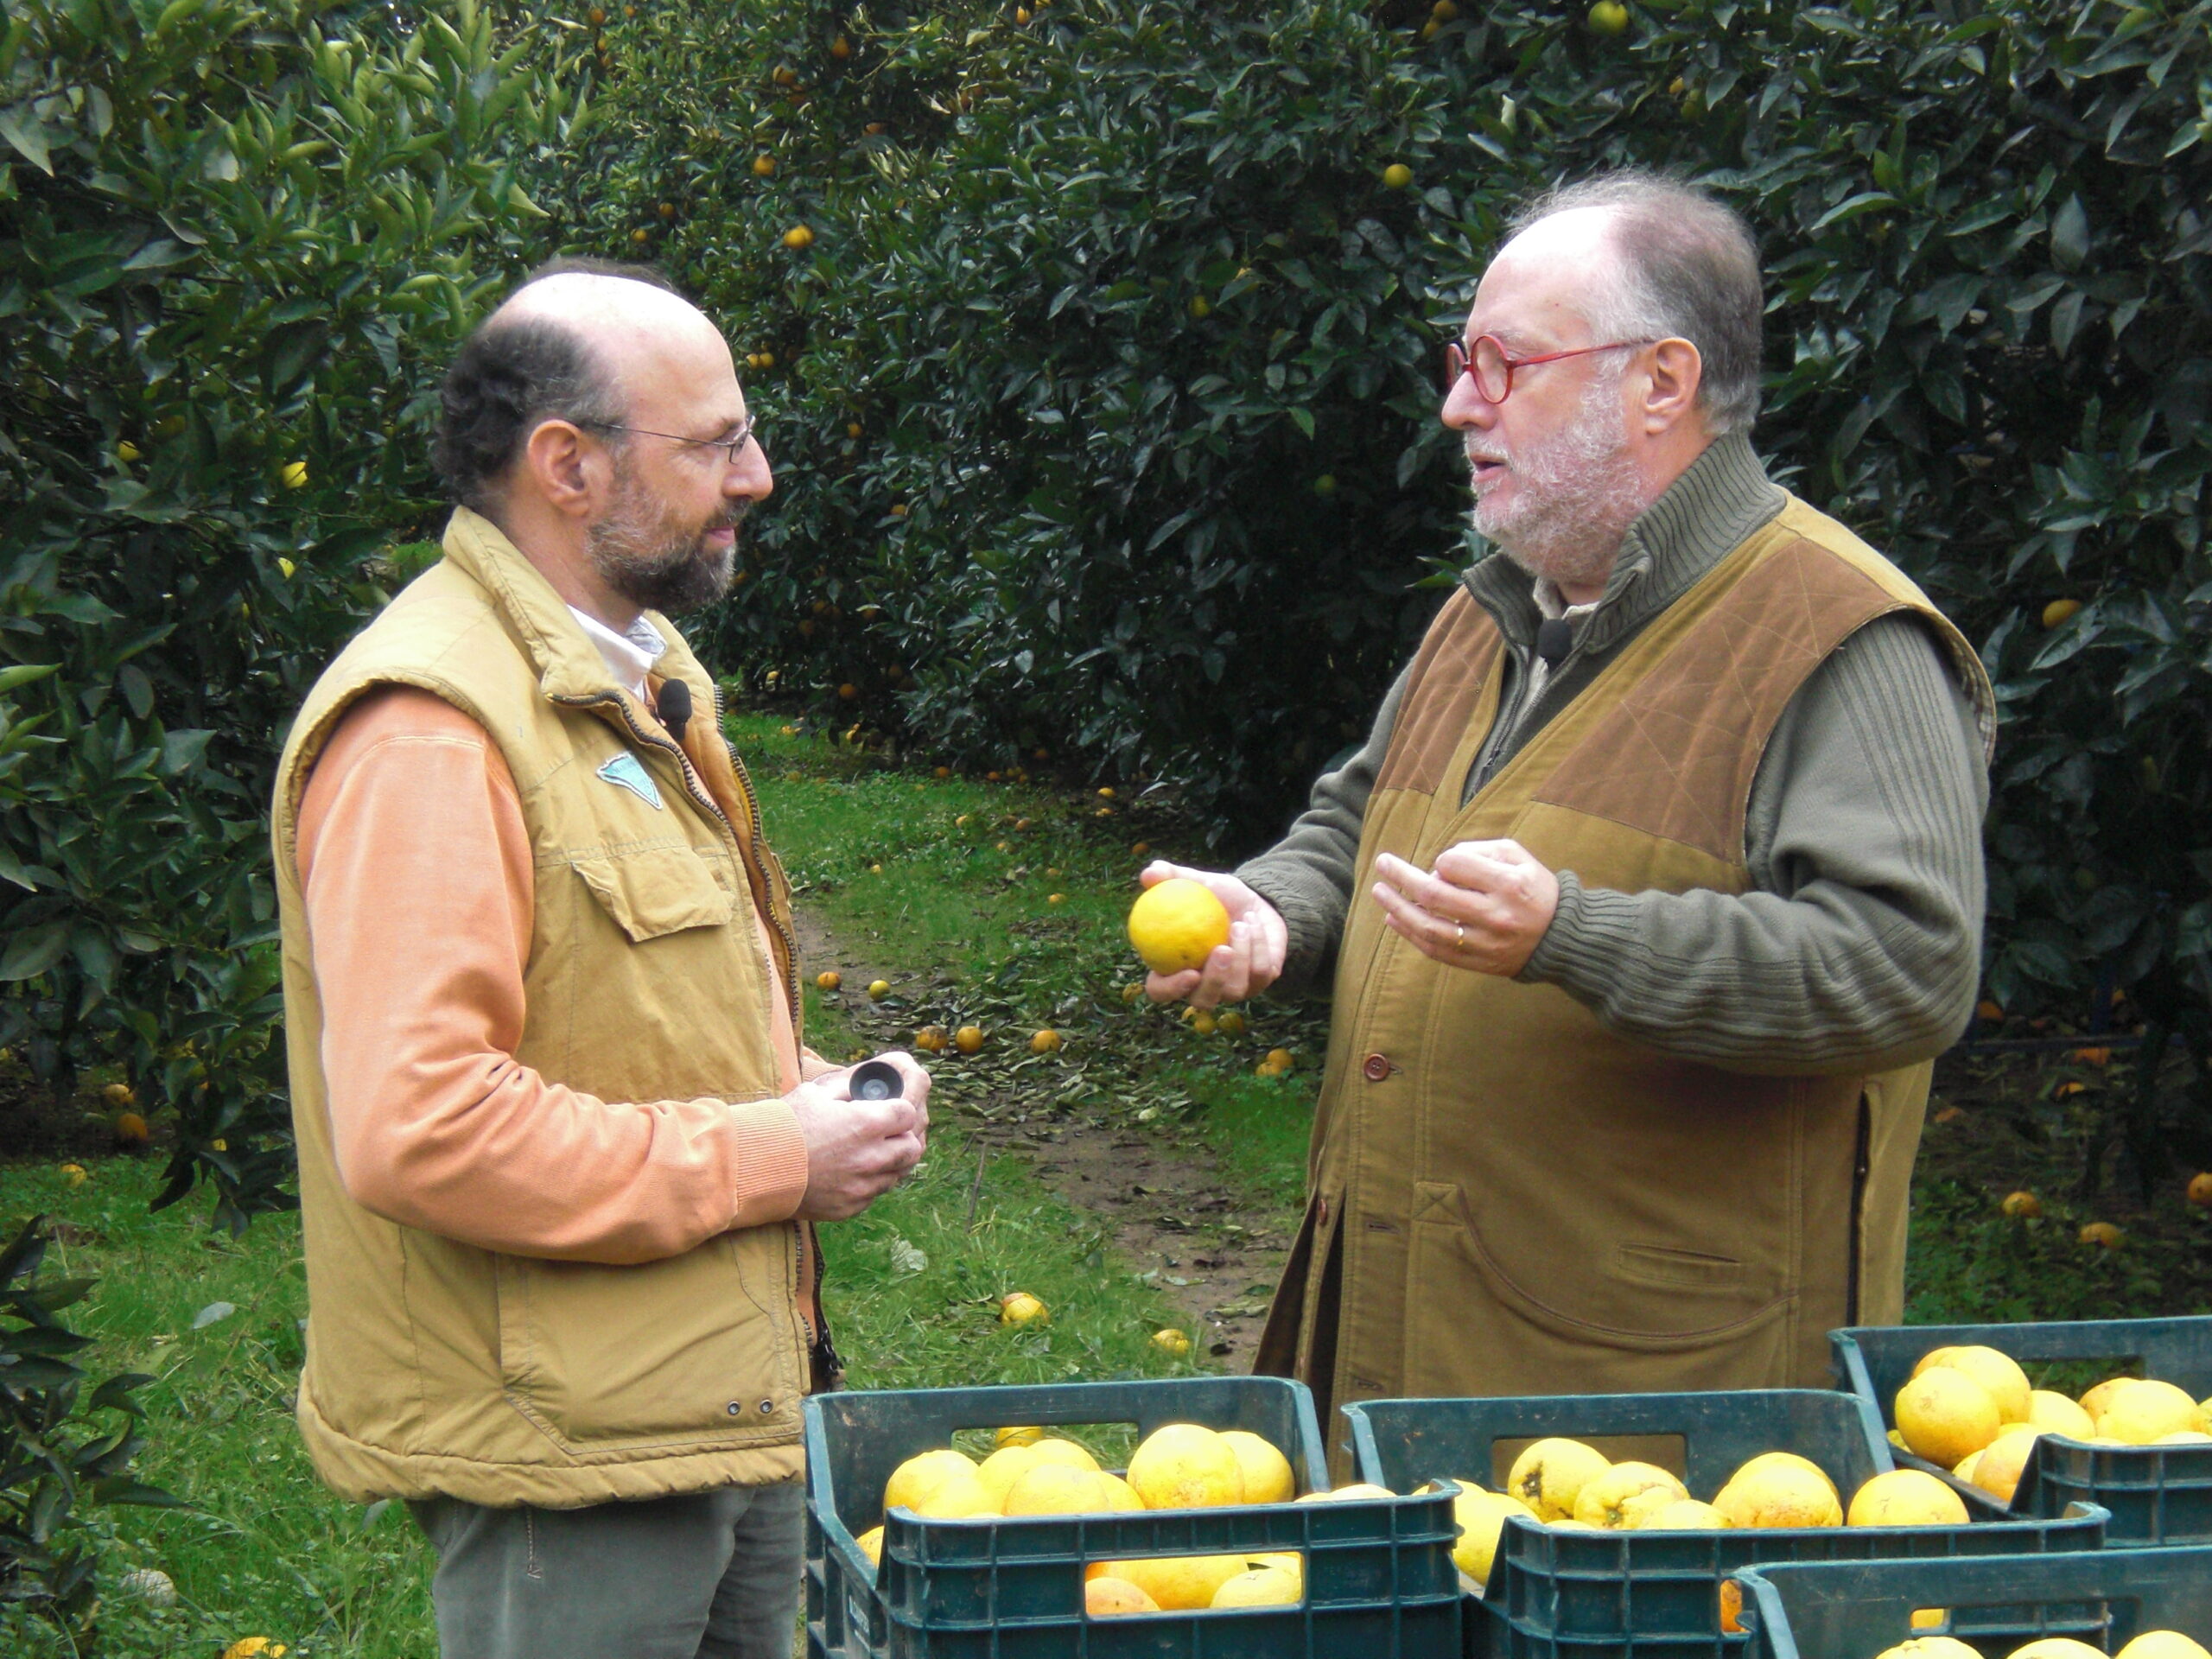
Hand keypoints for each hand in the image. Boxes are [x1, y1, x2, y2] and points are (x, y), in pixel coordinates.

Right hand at [788, 1050, 930, 1220]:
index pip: (909, 1114)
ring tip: (870, 1153)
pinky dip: (870, 1183)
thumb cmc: (783, 1125)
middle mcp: (871, 1158)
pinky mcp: (850, 1207)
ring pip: (897, 1174)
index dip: (901, 1110)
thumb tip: (872, 1080)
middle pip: (913, 1148)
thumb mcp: (817, 1092)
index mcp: (866, 1123)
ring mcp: (861, 1187)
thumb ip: (851, 1085)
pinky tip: (852, 1173)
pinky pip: (874, 1194)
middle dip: (904, 1137)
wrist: (754, 1167)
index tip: (891, 1110)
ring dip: (890, 1162)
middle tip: (888, 1133)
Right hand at [1137, 861, 1288, 1010]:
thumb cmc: (1218, 898)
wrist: (1255, 903)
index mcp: (1175, 969)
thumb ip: (1171, 877)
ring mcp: (1231, 990)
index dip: (1170, 990)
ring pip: (1234, 990)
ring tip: (1241, 923)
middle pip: (1201, 1001)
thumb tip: (1148, 873)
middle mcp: (1202, 986)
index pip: (1161, 992)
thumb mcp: (1197, 883)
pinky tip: (1253, 923)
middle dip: (1214, 980)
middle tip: (1222, 949)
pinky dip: (1258, 944)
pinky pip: (1260, 973)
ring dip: (1242, 953)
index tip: (1188, 972)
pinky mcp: (1258, 984)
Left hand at [1370, 839, 1558, 977]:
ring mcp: (1485, 943)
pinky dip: (1410, 934)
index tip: (1443, 863)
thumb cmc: (1535, 889)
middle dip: (1402, 878)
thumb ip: (1480, 851)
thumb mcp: (1518, 857)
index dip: (1441, 861)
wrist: (1561, 937)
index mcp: (1509, 884)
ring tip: (1379, 892)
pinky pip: (1436, 951)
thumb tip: (1441, 863)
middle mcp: (1496, 915)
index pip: (1455, 866)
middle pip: (1435, 896)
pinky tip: (1393, 919)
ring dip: (1398, 908)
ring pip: (1429, 928)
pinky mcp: (1479, 963)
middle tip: (1382, 864)